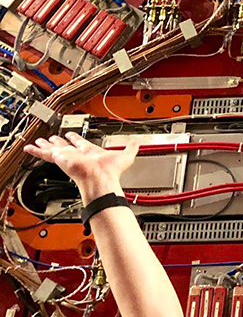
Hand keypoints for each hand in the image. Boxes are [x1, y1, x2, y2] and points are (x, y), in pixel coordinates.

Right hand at [24, 133, 138, 201]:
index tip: (70, 135)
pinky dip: (36, 151)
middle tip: (51, 138)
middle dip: (58, 142)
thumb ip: (132, 147)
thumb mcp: (125, 155)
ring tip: (37, 142)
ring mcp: (68, 158)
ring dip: (45, 145)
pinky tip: (29, 148)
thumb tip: (138, 142)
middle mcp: (77, 156)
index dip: (75, 139)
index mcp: (90, 153)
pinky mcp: (60, 159)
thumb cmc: (110, 172)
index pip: (80, 144)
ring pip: (53, 149)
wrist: (100, 180)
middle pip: (64, 147)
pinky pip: (45, 154)